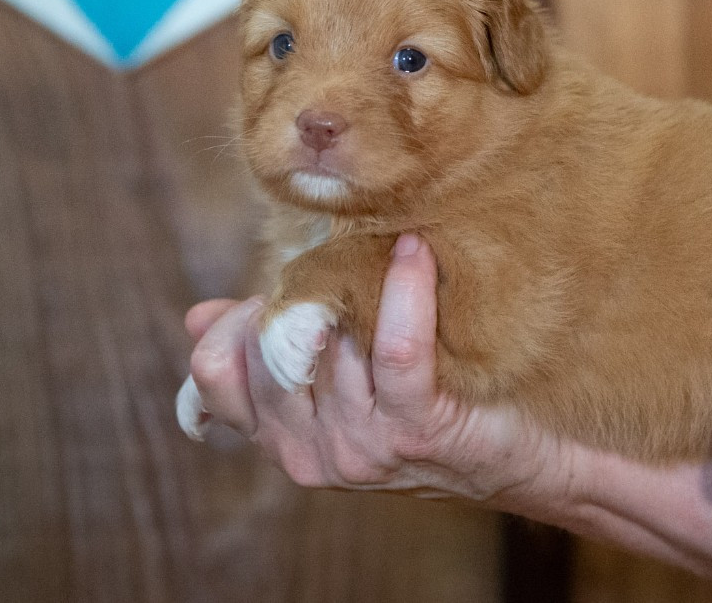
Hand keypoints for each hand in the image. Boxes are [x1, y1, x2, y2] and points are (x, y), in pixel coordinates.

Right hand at [180, 234, 570, 505]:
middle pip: (268, 352)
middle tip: (336, 268)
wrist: (515, 459)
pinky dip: (405, 292)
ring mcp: (362, 446)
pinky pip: (396, 348)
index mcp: (283, 444)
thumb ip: (268, 357)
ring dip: (358, 288)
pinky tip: (414, 253)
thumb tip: (196, 317)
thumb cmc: (425, 407)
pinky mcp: (416, 427)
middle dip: (299, 296)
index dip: (232, 324)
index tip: (269, 295)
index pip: (216, 377)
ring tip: (382, 254)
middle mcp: (312, 454)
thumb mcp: (335, 387)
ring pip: (332, 341)